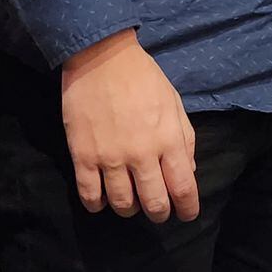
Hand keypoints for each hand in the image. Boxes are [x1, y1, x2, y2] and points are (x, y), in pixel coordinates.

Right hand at [61, 28, 197, 223]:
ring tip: (130, 200)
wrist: (101, 57)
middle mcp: (141, 154)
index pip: (183, 188)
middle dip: (160, 213)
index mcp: (168, 139)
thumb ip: (184, 138)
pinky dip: (98, 205)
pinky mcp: (83, 157)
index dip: (188, 208)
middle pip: (154, 204)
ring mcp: (110, 158)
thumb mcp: (173, 101)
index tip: (187, 214)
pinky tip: (103, 198)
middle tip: (158, 210)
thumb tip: (188, 171)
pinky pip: (90, 197)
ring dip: (130, 209)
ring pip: (123, 206)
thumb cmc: (143, 77)